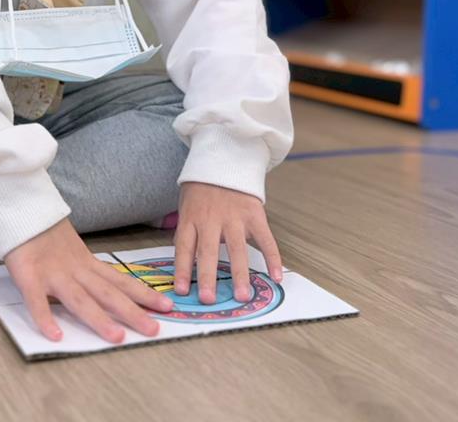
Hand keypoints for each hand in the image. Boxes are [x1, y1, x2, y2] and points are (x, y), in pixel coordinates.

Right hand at [4, 218, 173, 343]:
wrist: (21, 208)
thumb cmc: (45, 232)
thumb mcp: (72, 249)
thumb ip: (88, 268)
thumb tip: (110, 289)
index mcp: (86, 263)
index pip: (120, 280)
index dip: (143, 294)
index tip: (167, 306)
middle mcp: (75, 270)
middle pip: (107, 293)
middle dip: (132, 312)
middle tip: (154, 330)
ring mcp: (52, 274)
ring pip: (79, 299)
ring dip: (98, 319)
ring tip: (117, 337)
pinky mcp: (28, 276)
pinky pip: (36, 301)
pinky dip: (45, 318)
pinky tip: (55, 336)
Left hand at [174, 182, 282, 303]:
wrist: (224, 157)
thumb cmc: (202, 187)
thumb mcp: (186, 204)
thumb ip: (187, 231)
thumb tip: (184, 263)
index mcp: (191, 217)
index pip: (184, 246)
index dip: (181, 269)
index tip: (181, 291)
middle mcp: (211, 219)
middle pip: (208, 250)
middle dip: (208, 276)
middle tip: (208, 299)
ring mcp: (234, 216)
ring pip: (237, 249)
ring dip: (240, 274)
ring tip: (243, 296)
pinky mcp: (254, 214)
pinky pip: (265, 239)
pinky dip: (273, 258)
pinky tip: (277, 277)